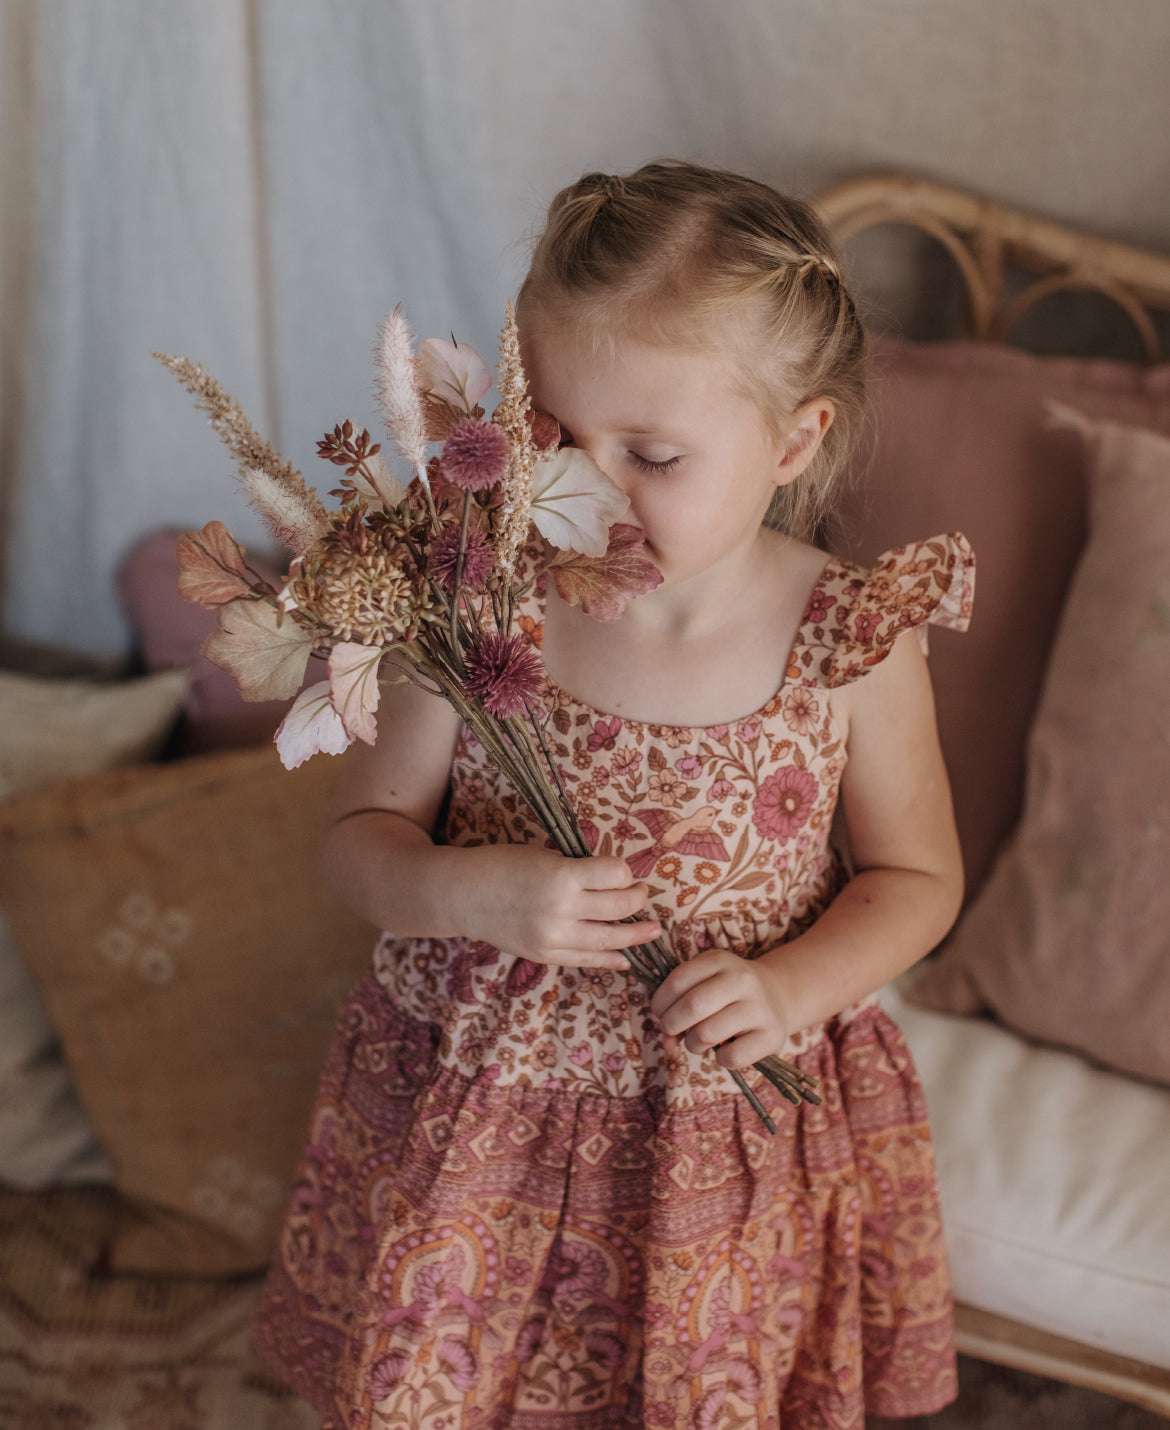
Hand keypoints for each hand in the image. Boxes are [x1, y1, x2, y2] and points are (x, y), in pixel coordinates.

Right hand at [457, 846, 659, 969]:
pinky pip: (586, 961)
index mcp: (562, 876)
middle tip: (641, 892)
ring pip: (609, 939)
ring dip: (635, 934)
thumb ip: (577, 868)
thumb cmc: (501, 864)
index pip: (615, 873)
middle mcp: (562, 909)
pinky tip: (625, 958)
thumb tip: (615, 877)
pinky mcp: (545, 955)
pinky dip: (609, 960)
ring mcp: (554, 937)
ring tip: (652, 931)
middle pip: (619, 906)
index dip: (625, 870)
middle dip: (636, 897)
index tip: (624, 870)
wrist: (463, 895)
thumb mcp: (543, 855)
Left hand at [649, 949, 791, 1069]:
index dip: (660, 1003)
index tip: (660, 1012)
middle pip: (691, 1007)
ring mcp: (759, 1008)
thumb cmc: (728, 992)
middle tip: (672, 1030)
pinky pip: (730, 1057)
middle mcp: (742, 980)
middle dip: (671, 1025)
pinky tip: (724, 1049)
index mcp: (719, 960)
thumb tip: (667, 1039)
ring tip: (698, 1041)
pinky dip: (720, 1059)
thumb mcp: (706, 981)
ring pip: (707, 1034)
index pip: (677, 981)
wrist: (777, 996)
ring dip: (693, 1044)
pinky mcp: (771, 1036)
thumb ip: (679, 1001)